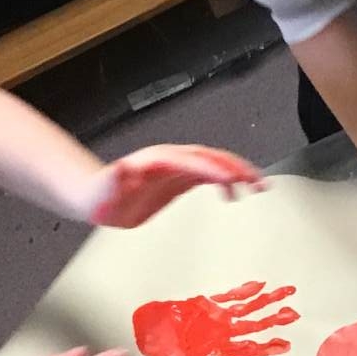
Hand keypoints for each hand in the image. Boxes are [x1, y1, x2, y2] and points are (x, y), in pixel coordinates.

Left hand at [87, 146, 262, 228]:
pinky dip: (225, 183)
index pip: (192, 160)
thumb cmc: (101, 195)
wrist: (98, 197)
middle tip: (256, 181)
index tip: (232, 178)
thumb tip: (124, 168)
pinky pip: (208, 177)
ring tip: (258, 186)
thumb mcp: (105, 188)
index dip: (213, 167)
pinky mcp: (179, 180)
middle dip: (236, 168)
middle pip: (210, 158)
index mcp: (158, 160)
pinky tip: (234, 195)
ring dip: (238, 173)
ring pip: (214, 165)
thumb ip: (116, 178)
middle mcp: (171, 161)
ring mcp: (177, 169)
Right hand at [133, 281, 298, 355]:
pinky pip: (229, 297)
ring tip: (286, 294)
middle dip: (274, 321)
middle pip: (254, 327)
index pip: (248, 349)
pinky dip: (243, 292)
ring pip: (247, 310)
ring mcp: (215, 318)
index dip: (267, 347)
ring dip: (266, 303)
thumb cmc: (160, 352)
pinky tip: (258, 286)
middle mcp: (220, 333)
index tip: (286, 345)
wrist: (145, 330)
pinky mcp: (205, 305)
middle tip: (294, 314)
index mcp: (217, 349)